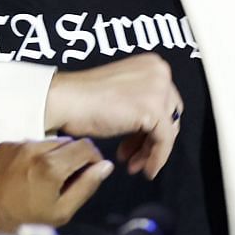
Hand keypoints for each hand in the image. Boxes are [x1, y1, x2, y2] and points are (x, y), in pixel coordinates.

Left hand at [0, 138, 112, 232]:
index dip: (92, 158)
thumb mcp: (61, 212)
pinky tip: (16, 177)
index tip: (90, 168)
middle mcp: (28, 150)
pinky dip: (20, 158)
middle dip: (68, 158)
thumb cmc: (18, 223)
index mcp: (49, 166)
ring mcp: (8, 147)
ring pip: (39, 143)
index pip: (85, 146)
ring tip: (34, 181)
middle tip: (60, 179)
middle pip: (63, 142)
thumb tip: (103, 168)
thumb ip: (86, 186)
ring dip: (44, 156)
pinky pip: (15, 146)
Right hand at [43, 53, 182, 177]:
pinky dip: (157, 158)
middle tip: (132, 154)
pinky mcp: (154, 110)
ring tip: (133, 164)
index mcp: (152, 64)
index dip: (152, 125)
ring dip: (151, 150)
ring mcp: (158, 90)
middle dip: (151, 138)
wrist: (65, 100)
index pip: (165, 100)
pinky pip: (164, 141)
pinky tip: (145, 169)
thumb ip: (138, 100)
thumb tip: (150, 125)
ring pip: (168, 129)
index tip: (136, 141)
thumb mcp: (119, 93)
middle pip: (169, 115)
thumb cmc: (80, 98)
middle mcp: (160, 72)